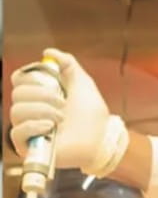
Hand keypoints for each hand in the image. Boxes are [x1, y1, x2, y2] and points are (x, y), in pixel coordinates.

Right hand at [10, 48, 125, 175]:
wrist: (99, 140)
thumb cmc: (91, 115)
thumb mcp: (82, 84)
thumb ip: (68, 65)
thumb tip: (48, 52)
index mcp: (40, 94)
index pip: (19, 79)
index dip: (33, 76)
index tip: (52, 80)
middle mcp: (31, 109)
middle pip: (18, 92)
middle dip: (44, 94)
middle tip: (63, 102)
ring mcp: (27, 128)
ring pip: (17, 110)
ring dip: (43, 110)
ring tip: (61, 118)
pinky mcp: (27, 145)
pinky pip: (16, 131)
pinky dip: (34, 126)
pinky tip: (50, 127)